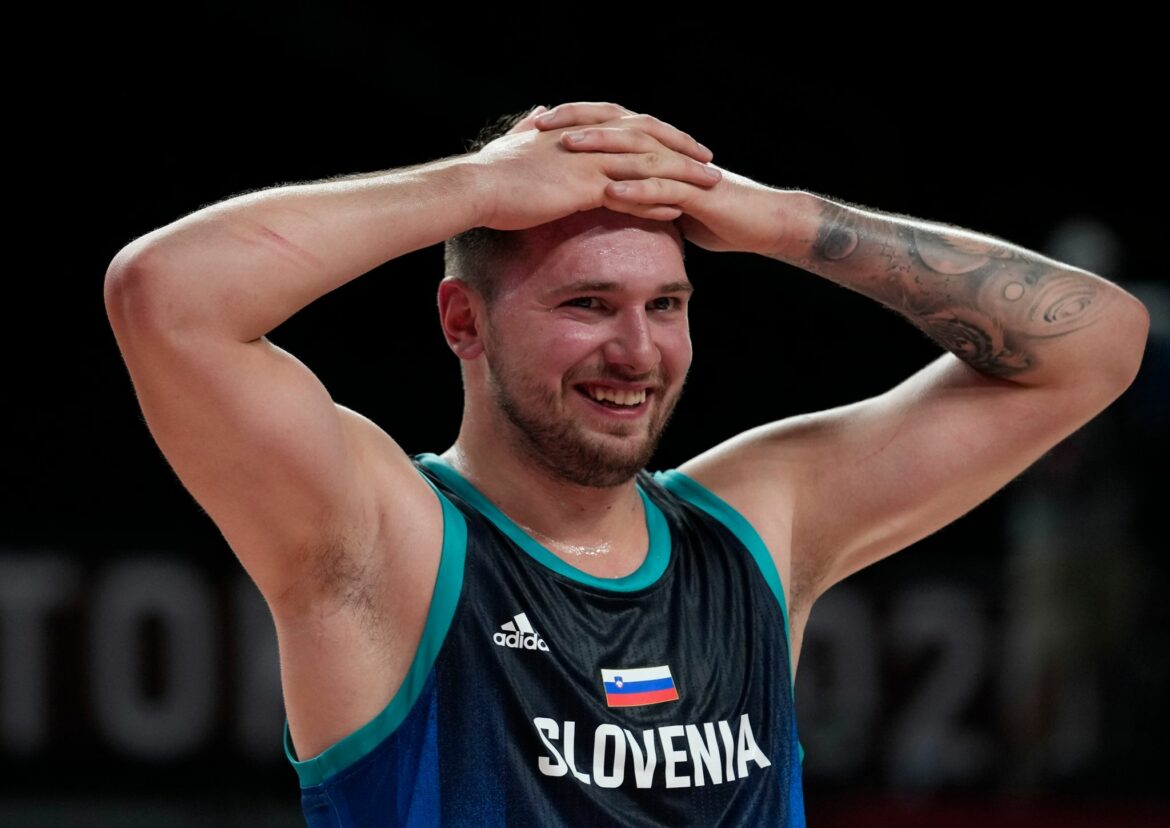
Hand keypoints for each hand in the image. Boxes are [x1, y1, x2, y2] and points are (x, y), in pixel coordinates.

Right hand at [475, 101, 721, 229]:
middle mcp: (588, 138)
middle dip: (681, 146)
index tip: (678, 139)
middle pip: (647, 136)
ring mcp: (588, 160)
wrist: (473, 188)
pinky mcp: (583, 186)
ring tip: (708, 185)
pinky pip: (631, 192)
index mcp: (576, 127)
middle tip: (709, 158)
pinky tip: (678, 210)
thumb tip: (537, 116)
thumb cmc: (489, 173)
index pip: (626, 123)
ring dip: (681, 173)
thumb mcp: (514, 143)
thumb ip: (531, 129)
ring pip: (647, 162)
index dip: (655, 130)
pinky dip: (656, 199)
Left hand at [543, 104, 789, 255]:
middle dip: (580, 124)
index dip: (576, 121)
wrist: (761, 223)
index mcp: (657, 152)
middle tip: (541, 125)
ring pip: (638, 151)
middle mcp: (668, 152)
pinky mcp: (698, 192)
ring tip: (569, 148)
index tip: (536, 125)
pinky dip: (636, 189)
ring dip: (603, 148)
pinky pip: (663, 188)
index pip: (611, 127)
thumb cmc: (715, 215)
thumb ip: (638, 196)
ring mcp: (684, 169)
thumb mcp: (667, 204)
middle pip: (619, 128)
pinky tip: (610, 192)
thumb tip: (604, 200)